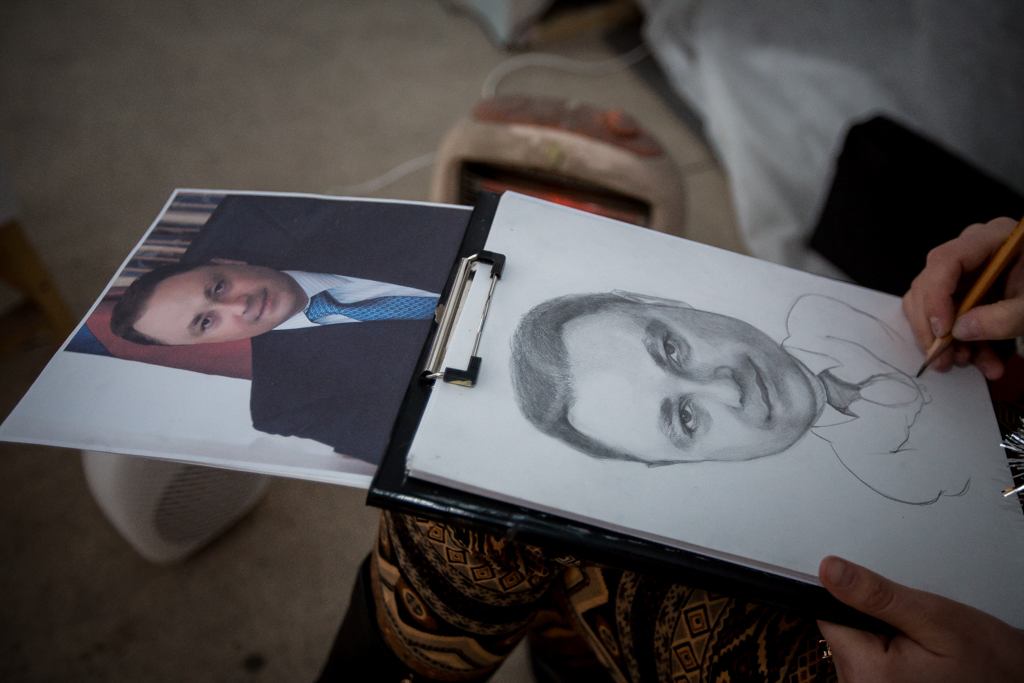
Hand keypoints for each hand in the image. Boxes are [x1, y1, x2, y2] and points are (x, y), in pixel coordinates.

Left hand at [816, 556, 1023, 681]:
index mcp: (867, 673)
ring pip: (856, 647)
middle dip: (872, 619)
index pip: (829, 615)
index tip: (882, 601)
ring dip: (881, 637)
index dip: (853, 599)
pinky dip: (888, 652)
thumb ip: (877, 595)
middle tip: (914, 627)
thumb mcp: (933, 617)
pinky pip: (869, 662)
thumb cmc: (987, 661)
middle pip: (843, 633)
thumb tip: (830, 571)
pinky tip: (916, 657)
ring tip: (920, 644)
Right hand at [902, 216, 1023, 379]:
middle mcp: (970, 249)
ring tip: (965, 361)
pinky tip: (977, 359)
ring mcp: (961, 270)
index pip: (945, 260)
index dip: (936, 297)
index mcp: (993, 238)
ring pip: (926, 303)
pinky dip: (955, 341)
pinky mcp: (960, 289)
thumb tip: (959, 330)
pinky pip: (940, 315)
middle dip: (933, 327)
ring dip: (941, 338)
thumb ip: (1004, 319)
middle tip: (945, 359)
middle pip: (928, 283)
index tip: (944, 332)